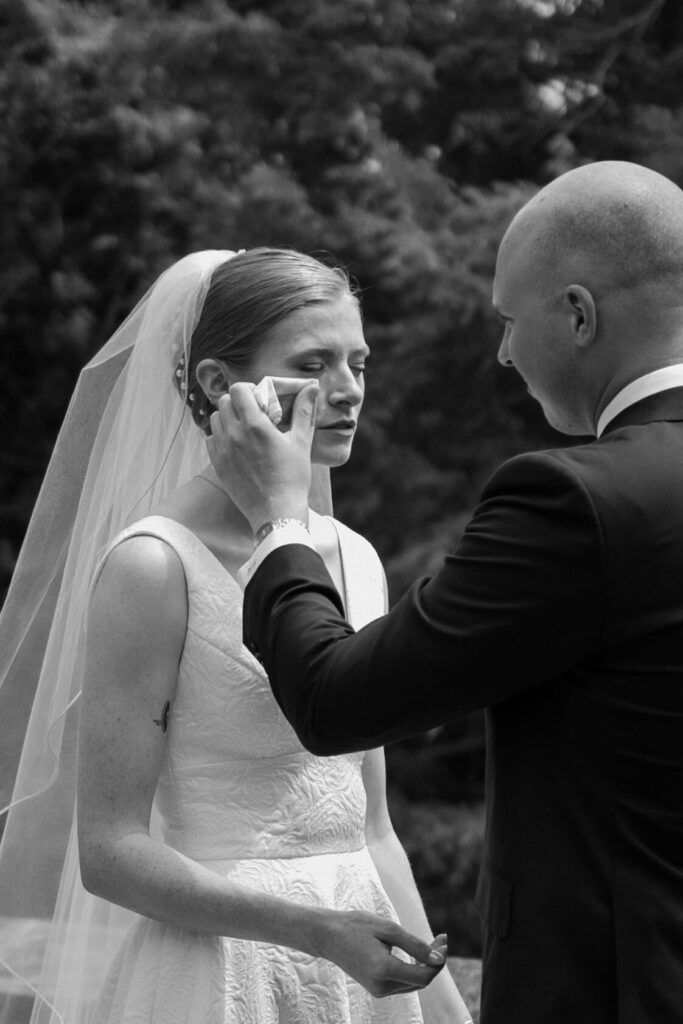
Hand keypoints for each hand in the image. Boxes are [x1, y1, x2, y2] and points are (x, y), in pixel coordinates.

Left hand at [207, 381, 318, 531]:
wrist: (276, 512)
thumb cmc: (293, 478)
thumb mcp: (302, 442)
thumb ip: (304, 411)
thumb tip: (312, 386)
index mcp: (255, 425)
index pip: (238, 389)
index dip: (248, 389)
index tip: (258, 397)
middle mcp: (234, 434)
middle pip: (224, 401)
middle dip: (238, 402)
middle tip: (253, 412)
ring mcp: (223, 450)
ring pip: (215, 419)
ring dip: (227, 418)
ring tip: (243, 428)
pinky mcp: (218, 465)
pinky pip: (210, 440)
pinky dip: (220, 436)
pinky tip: (236, 444)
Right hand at [310, 909, 447, 998]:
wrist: (328, 936)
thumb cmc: (357, 927)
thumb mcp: (388, 929)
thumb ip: (415, 946)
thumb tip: (439, 960)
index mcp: (384, 970)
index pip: (424, 976)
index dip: (438, 961)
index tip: (444, 940)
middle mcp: (382, 986)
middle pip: (420, 981)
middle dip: (434, 961)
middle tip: (441, 937)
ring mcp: (378, 990)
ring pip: (413, 983)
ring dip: (425, 965)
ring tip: (432, 942)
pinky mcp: (376, 988)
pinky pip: (402, 981)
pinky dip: (413, 968)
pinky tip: (416, 952)